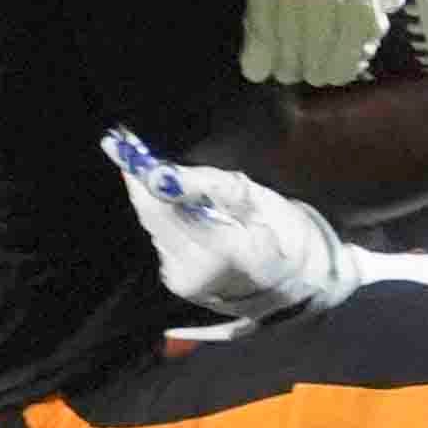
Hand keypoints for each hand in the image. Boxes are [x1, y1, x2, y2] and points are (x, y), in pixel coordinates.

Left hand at [105, 127, 358, 319]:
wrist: (306, 284)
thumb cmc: (290, 236)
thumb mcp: (259, 201)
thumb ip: (208, 186)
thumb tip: (160, 173)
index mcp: (215, 253)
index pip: (160, 208)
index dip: (138, 173)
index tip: (121, 141)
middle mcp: (191, 274)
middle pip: (151, 219)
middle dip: (139, 181)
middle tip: (125, 144)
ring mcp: (184, 284)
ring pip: (156, 231)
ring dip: (153, 200)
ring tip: (150, 168)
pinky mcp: (181, 286)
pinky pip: (164, 243)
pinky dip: (165, 219)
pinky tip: (175, 203)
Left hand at [240, 0, 427, 87]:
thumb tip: (261, 34)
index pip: (260, 21)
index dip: (262, 53)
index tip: (262, 69)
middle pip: (287, 44)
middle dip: (289, 64)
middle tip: (296, 69)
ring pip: (319, 56)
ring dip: (318, 69)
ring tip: (321, 70)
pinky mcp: (373, 1)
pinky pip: (354, 50)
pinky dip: (349, 61)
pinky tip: (347, 62)